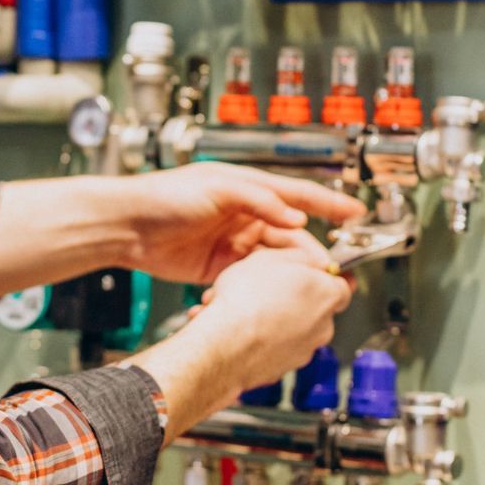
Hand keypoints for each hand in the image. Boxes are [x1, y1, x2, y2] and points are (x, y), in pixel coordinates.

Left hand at [125, 162, 363, 285]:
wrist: (128, 225)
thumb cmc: (165, 196)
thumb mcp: (218, 188)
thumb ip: (258, 201)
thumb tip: (294, 218)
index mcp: (249, 189)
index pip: (298, 196)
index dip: (329, 205)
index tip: (356, 213)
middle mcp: (246, 215)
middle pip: (290, 235)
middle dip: (310, 254)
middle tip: (328, 271)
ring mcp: (233, 242)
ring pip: (274, 260)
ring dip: (288, 274)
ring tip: (303, 288)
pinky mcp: (219, 267)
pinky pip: (250, 278)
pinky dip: (260, 287)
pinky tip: (268, 296)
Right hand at [131, 246, 352, 441]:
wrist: (225, 343)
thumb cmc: (247, 300)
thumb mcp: (271, 256)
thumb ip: (299, 256)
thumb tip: (308, 259)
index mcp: (327, 294)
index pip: (344, 285)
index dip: (326, 277)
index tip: (315, 273)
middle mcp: (322, 326)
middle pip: (316, 307)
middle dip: (293, 298)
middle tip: (268, 288)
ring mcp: (304, 350)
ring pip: (292, 329)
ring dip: (273, 318)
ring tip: (243, 308)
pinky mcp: (283, 368)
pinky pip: (275, 348)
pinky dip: (262, 339)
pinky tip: (238, 328)